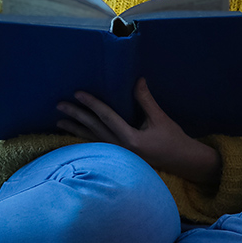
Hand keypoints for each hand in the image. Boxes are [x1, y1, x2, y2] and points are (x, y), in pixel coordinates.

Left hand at [56, 78, 220, 189]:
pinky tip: (74, 136)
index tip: (78, 93)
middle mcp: (121, 149)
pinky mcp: (120, 158)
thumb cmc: (173, 140)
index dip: (92, 104)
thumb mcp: (160, 119)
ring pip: (92, 140)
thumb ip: (146, 100)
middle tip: (60, 105)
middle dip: (76, 116)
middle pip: (94, 129)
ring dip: (75, 130)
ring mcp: (119, 155)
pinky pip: (97, 147)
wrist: (183, 162)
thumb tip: (137, 80)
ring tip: (59, 123)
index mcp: (131, 139)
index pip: (107, 117)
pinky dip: (84, 140)